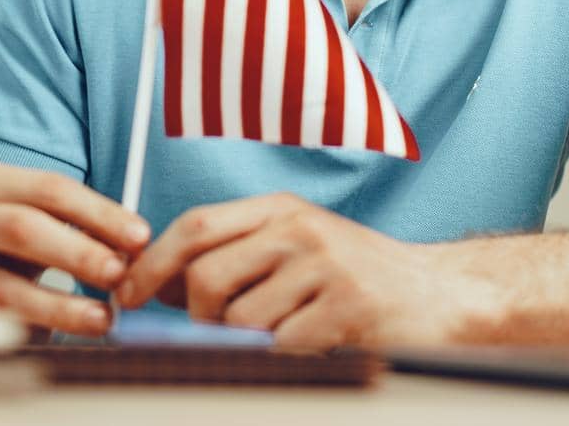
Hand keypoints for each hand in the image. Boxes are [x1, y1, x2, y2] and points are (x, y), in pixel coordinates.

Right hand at [0, 155, 150, 337]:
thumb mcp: (10, 206)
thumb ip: (61, 220)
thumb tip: (130, 248)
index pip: (48, 188)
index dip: (99, 212)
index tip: (140, 237)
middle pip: (21, 227)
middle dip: (77, 253)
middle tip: (119, 274)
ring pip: (1, 286)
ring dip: (59, 305)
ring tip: (103, 318)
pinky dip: (28, 330)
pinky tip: (58, 337)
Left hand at [114, 192, 490, 350]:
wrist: (441, 295)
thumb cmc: (358, 277)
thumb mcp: (297, 250)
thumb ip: (237, 259)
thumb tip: (161, 285)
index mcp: (281, 209)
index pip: (196, 226)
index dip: (152, 263)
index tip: (127, 295)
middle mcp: (300, 229)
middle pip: (208, 275)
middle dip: (196, 318)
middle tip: (213, 336)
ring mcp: (325, 266)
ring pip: (240, 319)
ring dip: (246, 345)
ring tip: (281, 339)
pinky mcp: (346, 308)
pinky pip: (281, 346)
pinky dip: (282, 359)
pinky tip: (309, 348)